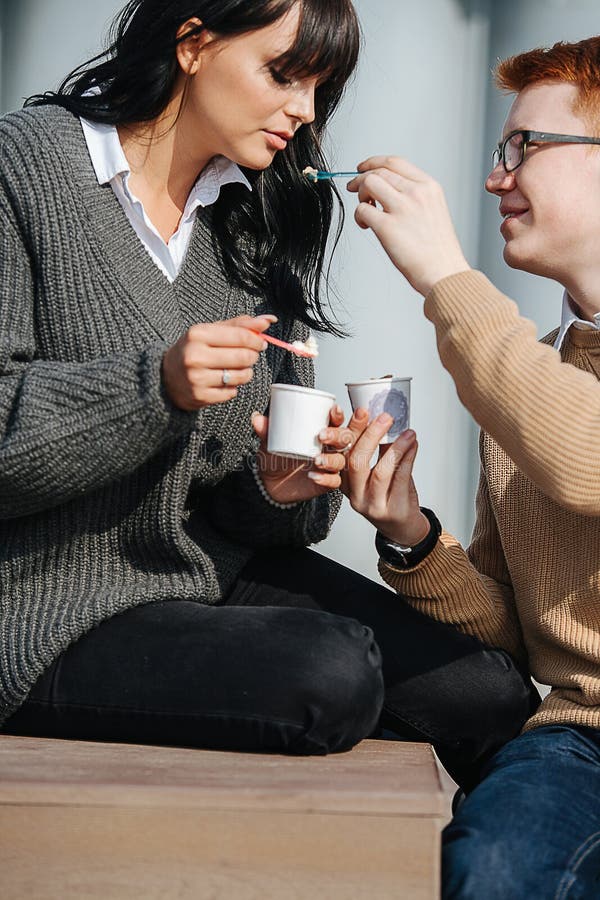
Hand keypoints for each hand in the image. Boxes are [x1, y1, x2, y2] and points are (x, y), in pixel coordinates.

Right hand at [162, 314, 275, 410]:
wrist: (165, 377)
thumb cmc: (193, 350)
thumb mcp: (211, 331)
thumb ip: (239, 324)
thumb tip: (268, 320)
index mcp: (198, 334)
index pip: (240, 336)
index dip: (256, 340)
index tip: (260, 342)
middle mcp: (195, 356)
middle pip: (243, 357)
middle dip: (253, 356)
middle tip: (250, 355)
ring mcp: (197, 378)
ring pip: (241, 376)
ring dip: (246, 372)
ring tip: (238, 368)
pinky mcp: (201, 396)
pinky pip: (232, 392)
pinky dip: (233, 387)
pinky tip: (224, 381)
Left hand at [251, 405, 352, 504]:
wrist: (269, 482)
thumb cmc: (276, 456)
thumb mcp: (270, 441)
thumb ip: (265, 430)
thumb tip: (256, 418)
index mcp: (320, 431)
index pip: (336, 420)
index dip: (338, 414)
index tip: (333, 410)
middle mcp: (328, 447)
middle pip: (344, 438)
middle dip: (337, 435)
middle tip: (321, 435)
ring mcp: (329, 465)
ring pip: (341, 460)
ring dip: (331, 459)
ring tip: (316, 460)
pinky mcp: (326, 482)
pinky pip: (333, 482)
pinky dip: (326, 479)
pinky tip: (313, 476)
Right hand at [340, 407, 429, 545]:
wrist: (402, 528)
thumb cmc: (389, 497)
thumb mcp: (376, 474)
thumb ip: (378, 451)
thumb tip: (384, 419)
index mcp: (346, 482)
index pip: (342, 454)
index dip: (351, 431)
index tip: (362, 410)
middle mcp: (356, 495)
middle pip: (357, 461)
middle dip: (371, 435)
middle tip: (386, 417)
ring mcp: (373, 505)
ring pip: (380, 471)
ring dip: (396, 447)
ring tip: (408, 432)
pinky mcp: (393, 509)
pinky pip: (401, 478)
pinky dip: (408, 457)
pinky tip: (413, 445)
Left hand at [347, 156, 469, 296]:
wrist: (444, 273)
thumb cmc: (439, 251)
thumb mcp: (435, 211)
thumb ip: (416, 197)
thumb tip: (389, 192)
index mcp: (429, 187)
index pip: (395, 162)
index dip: (374, 162)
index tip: (364, 168)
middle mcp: (416, 193)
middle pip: (379, 171)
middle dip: (361, 178)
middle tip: (353, 188)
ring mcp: (402, 208)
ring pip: (368, 183)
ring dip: (360, 194)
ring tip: (365, 209)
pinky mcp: (387, 227)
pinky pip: (361, 210)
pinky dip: (358, 216)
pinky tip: (366, 226)